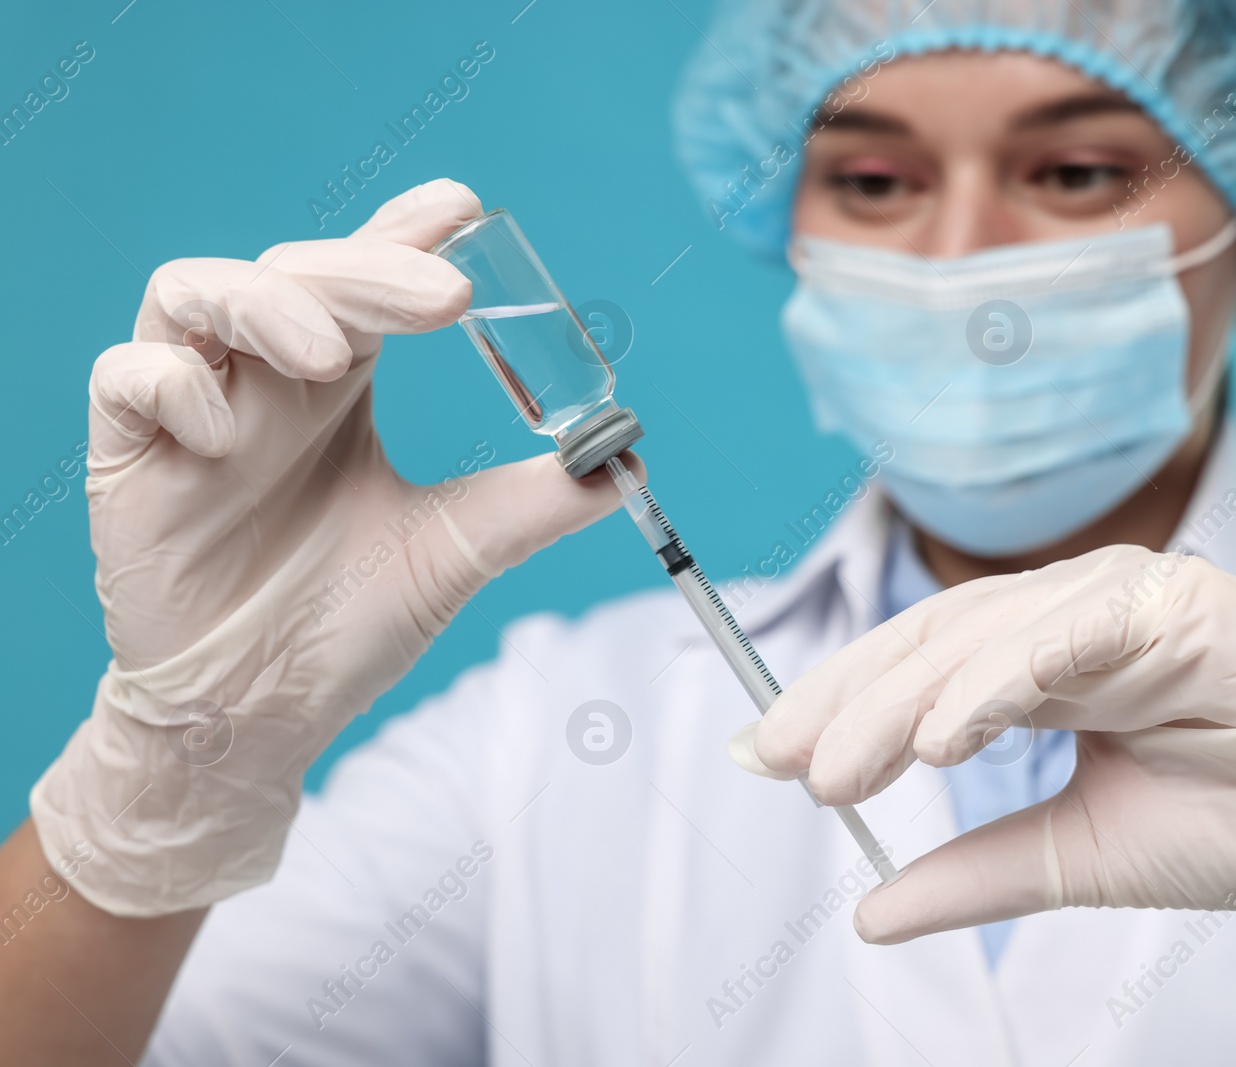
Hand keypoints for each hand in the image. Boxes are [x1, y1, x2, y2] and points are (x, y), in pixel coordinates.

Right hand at [31, 180, 632, 916]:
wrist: (259, 714)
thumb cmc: (343, 623)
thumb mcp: (454, 552)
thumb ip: (534, 502)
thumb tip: (625, 461)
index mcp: (341, 381)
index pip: (368, 276)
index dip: (405, 235)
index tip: (462, 216)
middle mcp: (268, 377)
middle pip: (299, 273)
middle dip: (369, 271)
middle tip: (445, 297)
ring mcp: (196, 409)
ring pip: (196, 294)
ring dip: (266, 304)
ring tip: (331, 356)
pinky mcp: (130, 455)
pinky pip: (128, 380)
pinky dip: (174, 385)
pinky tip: (225, 433)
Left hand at [735, 545, 1235, 991]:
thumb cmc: (1231, 825)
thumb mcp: (1068, 855)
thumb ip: (970, 872)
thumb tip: (868, 910)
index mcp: (1043, 665)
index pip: (919, 670)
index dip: (839, 706)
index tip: (767, 756)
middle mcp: (1068, 620)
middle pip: (931, 643)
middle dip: (849, 704)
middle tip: (784, 763)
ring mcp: (1117, 600)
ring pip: (982, 635)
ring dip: (905, 702)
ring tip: (844, 766)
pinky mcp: (1172, 601)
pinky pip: (1067, 634)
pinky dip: (998, 678)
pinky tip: (942, 734)